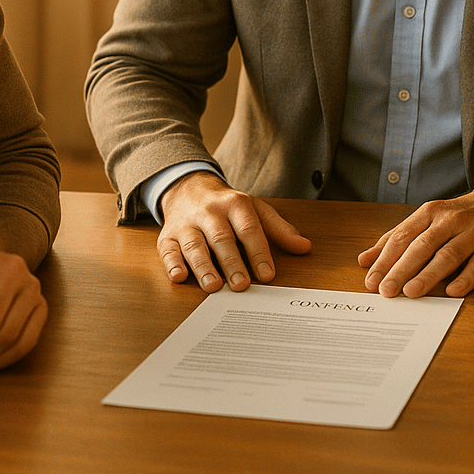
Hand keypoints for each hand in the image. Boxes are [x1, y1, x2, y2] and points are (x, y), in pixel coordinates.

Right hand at [157, 172, 311, 292]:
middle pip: (222, 237)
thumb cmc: (227, 206)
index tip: (267, 275)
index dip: (258, 252)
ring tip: (213, 286)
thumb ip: (279, 230)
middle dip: (232, 262)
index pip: (249, 228)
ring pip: (194, 245)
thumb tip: (305, 247)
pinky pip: (168, 249)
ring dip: (203, 266)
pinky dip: (172, 264)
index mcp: (235, 204)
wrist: (189, 188)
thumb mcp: (255, 210)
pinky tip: (179, 277)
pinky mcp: (167, 235)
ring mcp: (187, 223)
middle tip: (241, 285)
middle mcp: (210, 212)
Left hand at [358, 186, 473, 297]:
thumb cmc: (460, 217)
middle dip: (401, 269)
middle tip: (386, 291)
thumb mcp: (428, 221)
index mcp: (431, 213)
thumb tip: (365, 260)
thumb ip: (397, 239)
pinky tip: (453, 291)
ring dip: (429, 275)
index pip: (403, 236)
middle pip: (422, 246)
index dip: (386, 259)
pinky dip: (466, 278)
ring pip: (448, 255)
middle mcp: (451, 220)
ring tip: (411, 292)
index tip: (371, 280)